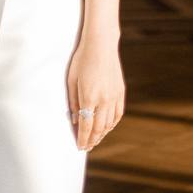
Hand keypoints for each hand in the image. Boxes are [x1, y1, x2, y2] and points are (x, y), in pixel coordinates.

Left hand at [67, 37, 124, 151]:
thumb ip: (72, 101)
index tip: (79, 147)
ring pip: (109, 124)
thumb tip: (73, 120)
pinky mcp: (121, 93)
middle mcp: (104, 100)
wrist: (101, 44)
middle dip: (92, 140)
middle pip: (98, 128)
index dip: (82, 139)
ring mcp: (114, 97)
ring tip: (95, 140)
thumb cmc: (82, 59)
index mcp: (89, 97)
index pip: (86, 126)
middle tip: (86, 147)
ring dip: (102, 134)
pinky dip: (112, 124)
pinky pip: (118, 114)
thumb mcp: (72, 79)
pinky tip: (107, 127)